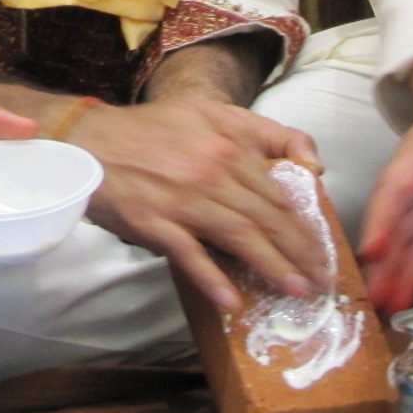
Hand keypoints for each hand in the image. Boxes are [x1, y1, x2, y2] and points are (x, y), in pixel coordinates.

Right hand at [73, 96, 332, 310]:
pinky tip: (231, 300)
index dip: (306, 227)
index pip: (279, 194)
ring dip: (271, 266)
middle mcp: (212, 171)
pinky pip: (187, 253)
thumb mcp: (213, 112)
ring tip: (296, 290)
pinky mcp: (152, 220)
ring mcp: (181, 198)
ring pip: (238, 236)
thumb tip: (312, 165)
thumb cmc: (153, 128)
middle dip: (300, 254)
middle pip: (267, 218)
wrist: (89, 138)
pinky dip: (210, 278)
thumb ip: (266, 132)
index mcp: (230, 144)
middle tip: (321, 282)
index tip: (323, 252)